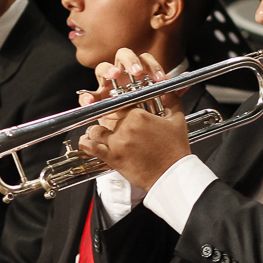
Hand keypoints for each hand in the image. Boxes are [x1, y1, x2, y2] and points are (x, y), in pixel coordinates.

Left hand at [77, 48, 189, 189]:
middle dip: (108, 119)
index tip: (117, 109)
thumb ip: (171, 99)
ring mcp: (117, 143)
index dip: (117, 106)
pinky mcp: (113, 158)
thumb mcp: (176, 120)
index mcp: (139, 116)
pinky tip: (86, 141)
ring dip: (96, 131)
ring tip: (100, 133)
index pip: (119, 103)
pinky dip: (86, 144)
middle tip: (112, 123)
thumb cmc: (174, 150)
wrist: (171, 174)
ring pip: (96, 131)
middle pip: (106, 116)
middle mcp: (125, 128)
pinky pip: (92, 148)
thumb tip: (169, 87)